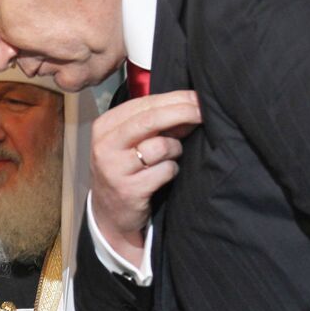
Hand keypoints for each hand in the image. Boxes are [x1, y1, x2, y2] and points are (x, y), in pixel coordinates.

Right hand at [89, 90, 201, 267]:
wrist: (110, 213)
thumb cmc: (127, 169)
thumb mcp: (132, 141)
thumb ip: (156, 123)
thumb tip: (193, 105)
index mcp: (105, 126)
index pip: (144, 103)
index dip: (175, 98)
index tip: (198, 97)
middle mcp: (105, 145)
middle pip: (151, 119)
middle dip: (183, 112)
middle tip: (203, 111)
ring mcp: (115, 168)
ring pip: (162, 146)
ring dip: (176, 149)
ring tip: (171, 156)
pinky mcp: (129, 190)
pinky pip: (166, 170)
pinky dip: (173, 170)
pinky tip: (165, 174)